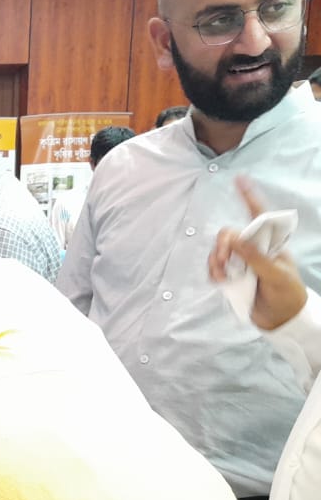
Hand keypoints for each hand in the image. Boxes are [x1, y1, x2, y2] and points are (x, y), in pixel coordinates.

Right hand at [208, 176, 306, 329]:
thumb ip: (256, 257)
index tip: (239, 180)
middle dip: (223, 245)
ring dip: (216, 261)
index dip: (249, 197)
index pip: (260, 215)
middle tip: (223, 259)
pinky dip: (213, 273)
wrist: (281, 319)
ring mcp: (241, 263)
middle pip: (230, 234)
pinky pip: (214, 268)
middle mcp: (254, 249)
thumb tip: (236, 239)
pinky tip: (219, 281)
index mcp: (270, 244)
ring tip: (222, 275)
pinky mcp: (231, 277)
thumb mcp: (276, 274)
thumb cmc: (287, 293)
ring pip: (219, 251)